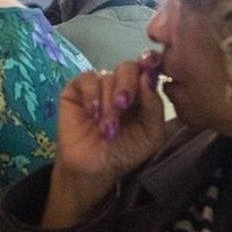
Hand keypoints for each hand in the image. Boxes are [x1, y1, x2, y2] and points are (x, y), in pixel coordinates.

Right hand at [42, 51, 167, 228]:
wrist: (94, 169)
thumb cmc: (124, 153)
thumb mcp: (150, 135)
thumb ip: (154, 107)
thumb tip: (147, 78)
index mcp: (142, 92)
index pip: (148, 69)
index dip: (151, 62)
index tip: (151, 63)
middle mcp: (121, 85)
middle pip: (128, 68)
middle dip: (127, 86)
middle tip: (123, 106)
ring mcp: (99, 85)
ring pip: (108, 78)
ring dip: (109, 104)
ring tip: (106, 130)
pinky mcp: (77, 89)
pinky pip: (87, 79)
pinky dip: (92, 96)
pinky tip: (93, 114)